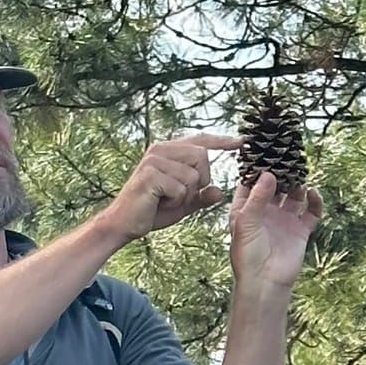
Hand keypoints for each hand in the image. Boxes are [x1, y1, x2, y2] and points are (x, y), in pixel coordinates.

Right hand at [108, 134, 237, 239]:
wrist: (124, 223)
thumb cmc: (152, 210)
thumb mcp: (183, 203)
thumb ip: (201, 196)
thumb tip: (220, 191)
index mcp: (169, 151)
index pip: (201, 141)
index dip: (222, 141)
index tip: (241, 142)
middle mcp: (161, 149)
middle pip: (202, 156)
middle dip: (200, 181)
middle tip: (180, 196)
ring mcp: (155, 160)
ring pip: (193, 175)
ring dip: (186, 195)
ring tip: (167, 200)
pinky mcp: (151, 174)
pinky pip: (181, 189)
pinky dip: (176, 202)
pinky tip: (159, 203)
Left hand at [231, 164, 323, 292]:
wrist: (265, 282)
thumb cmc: (248, 255)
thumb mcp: (246, 221)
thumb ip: (258, 196)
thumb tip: (269, 173)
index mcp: (246, 209)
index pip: (251, 183)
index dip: (256, 168)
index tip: (263, 150)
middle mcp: (266, 213)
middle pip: (275, 186)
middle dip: (281, 172)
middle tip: (287, 156)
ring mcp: (284, 220)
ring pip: (294, 195)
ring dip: (298, 184)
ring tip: (300, 172)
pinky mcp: (300, 230)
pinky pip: (311, 211)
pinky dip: (314, 201)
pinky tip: (312, 193)